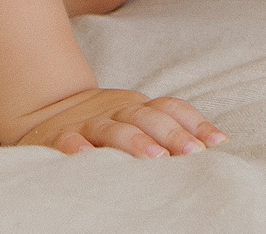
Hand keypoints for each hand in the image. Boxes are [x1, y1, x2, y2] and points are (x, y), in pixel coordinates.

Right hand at [8, 86, 226, 156]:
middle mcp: (115, 112)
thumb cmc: (104, 123)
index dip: (194, 123)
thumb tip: (215, 146)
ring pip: (112, 130)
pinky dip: (76, 147)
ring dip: (134, 141)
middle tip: (192, 153)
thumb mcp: (135, 120)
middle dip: (172, 135)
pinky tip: (86, 155)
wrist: (47, 107)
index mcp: (137, 107)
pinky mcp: (58, 137)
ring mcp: (87, 124)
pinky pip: (67, 141)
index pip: (170, 109)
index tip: (218, 142)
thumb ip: (166, 129)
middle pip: (146, 118)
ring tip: (154, 158)